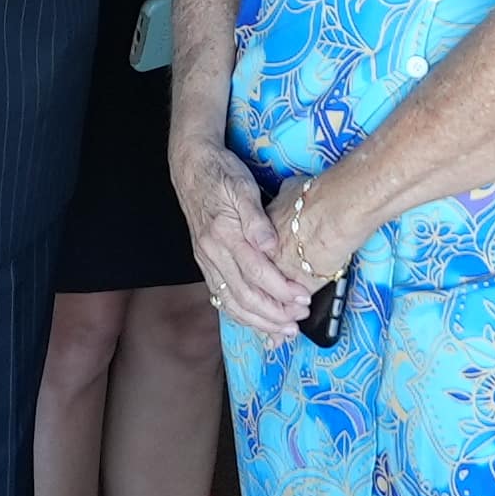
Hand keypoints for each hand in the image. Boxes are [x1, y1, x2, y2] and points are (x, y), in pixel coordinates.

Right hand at [173, 140, 312, 344]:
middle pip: (243, 296)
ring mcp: (205, 259)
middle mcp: (212, 252)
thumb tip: (270, 246)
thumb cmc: (221, 173)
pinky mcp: (204, 261)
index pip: (256, 273)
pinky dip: (238, 314)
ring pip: (230, 302)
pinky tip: (254, 321)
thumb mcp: (242, 186)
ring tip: (281, 330)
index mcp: (224, 234)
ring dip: (257, 321)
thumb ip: (256, 219)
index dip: (281, 291)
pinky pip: (220, 296)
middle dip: (272, 315)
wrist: (191, 165)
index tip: (303, 300)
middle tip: (297, 322)